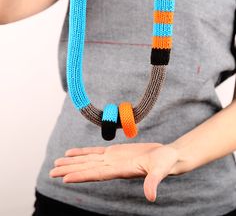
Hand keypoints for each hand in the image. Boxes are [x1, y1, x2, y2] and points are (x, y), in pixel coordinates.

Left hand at [50, 143, 181, 201]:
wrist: (167, 156)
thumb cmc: (165, 163)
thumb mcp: (160, 170)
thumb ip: (154, 181)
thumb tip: (151, 197)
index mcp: (121, 170)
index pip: (97, 174)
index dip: (81, 176)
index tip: (65, 179)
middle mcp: (113, 166)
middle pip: (87, 168)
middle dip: (70, 170)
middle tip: (51, 173)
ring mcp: (112, 158)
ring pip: (88, 160)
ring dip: (72, 162)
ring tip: (56, 163)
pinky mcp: (114, 151)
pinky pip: (94, 151)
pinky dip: (82, 152)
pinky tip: (71, 152)